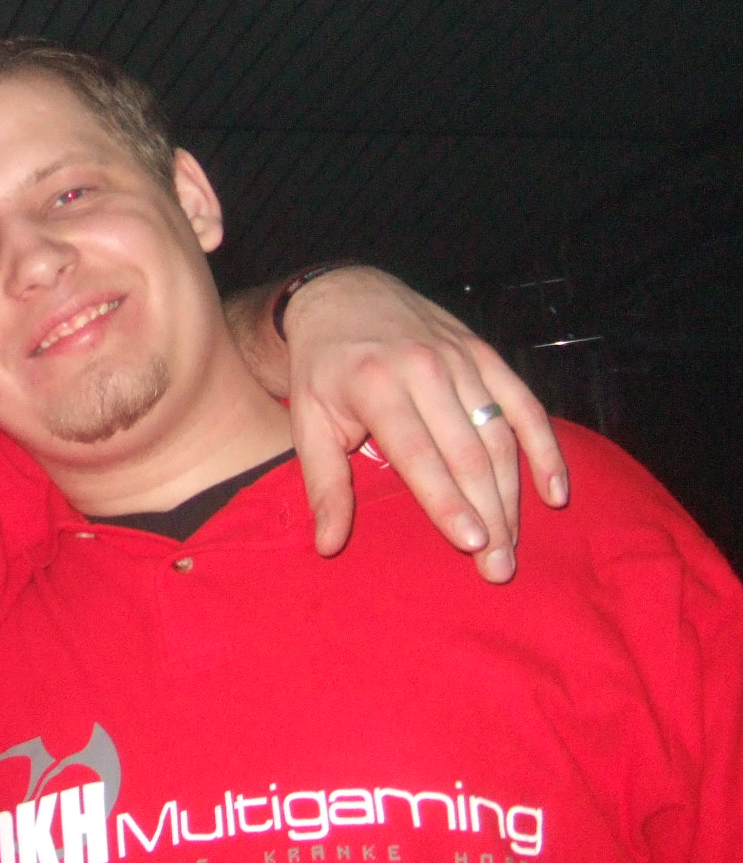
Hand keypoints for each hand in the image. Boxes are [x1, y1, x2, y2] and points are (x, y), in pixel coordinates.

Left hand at [283, 267, 566, 581]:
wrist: (344, 295)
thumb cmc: (323, 370)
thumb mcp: (308, 420)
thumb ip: (323, 483)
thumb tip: (328, 544)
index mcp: (374, 384)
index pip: (418, 452)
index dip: (447, 499)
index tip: (471, 542)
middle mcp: (423, 368)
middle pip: (467, 451)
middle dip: (488, 513)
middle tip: (498, 567)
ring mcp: (460, 358)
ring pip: (499, 434)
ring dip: (513, 494)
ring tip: (515, 545)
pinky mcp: (485, 354)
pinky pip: (525, 404)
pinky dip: (545, 448)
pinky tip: (555, 492)